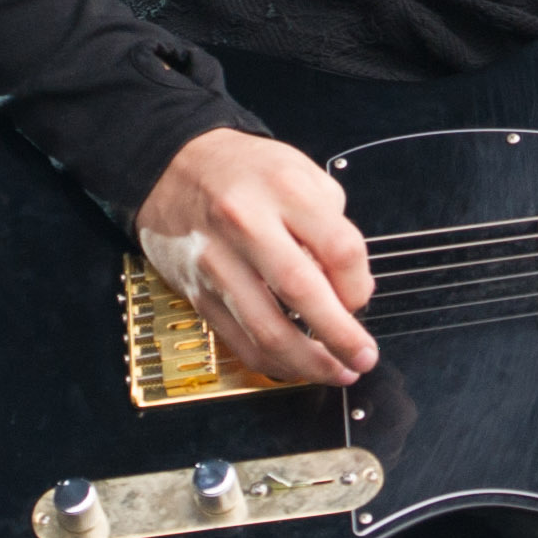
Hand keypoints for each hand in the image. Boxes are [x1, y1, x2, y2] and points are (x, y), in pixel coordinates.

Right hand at [135, 128, 377, 385]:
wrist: (174, 166)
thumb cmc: (245, 171)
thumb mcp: (301, 173)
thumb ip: (332, 225)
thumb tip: (353, 287)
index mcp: (283, 190)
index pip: (339, 249)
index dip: (359, 284)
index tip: (362, 298)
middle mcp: (247, 224)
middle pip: (302, 292)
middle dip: (341, 336)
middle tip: (363, 356)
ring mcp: (217, 261)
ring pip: (266, 329)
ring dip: (308, 362)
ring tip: (336, 371)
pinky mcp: (198, 292)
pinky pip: (239, 340)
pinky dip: (272, 362)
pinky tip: (295, 366)